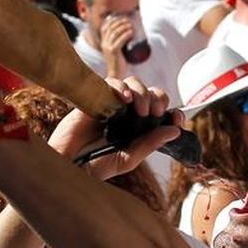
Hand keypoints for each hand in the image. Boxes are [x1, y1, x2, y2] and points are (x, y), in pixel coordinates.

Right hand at [49, 77, 179, 179]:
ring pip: (134, 84)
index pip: (161, 113)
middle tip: (155, 113)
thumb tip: (175, 130)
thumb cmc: (95, 165)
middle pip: (150, 93)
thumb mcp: (128, 158)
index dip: (173, 112)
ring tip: (140, 109)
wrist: (68, 165)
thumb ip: (150, 144)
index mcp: (138, 129)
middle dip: (158, 99)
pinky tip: (124, 99)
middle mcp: (127, 114)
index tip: (178, 118)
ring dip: (142, 92)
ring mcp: (111, 105)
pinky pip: (111, 82)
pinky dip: (121, 86)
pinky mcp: (95, 98)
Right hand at [99, 14, 133, 78]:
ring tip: (131, 25)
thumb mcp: (117, 50)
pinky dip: (126, 34)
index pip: (105, 27)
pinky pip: (119, 40)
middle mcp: (104, 43)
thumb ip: (120, 42)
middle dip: (120, 22)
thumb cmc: (120, 62)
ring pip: (115, 33)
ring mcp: (108, 48)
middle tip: (129, 20)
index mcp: (104, 42)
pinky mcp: (113, 52)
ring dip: (124, 26)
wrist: (117, 74)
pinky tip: (131, 32)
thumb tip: (130, 32)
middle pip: (110, 28)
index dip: (113, 20)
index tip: (122, 17)